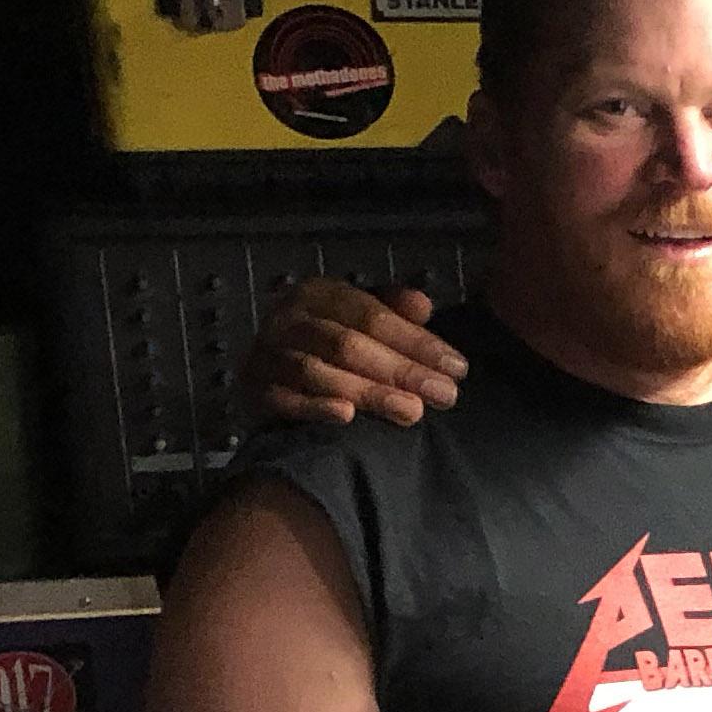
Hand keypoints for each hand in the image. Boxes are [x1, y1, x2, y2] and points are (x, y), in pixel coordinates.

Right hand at [256, 278, 460, 428]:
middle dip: (402, 370)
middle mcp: (289, 319)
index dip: (417, 342)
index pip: (373, 316)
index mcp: (320, 295)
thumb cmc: (329, 345)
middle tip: (445, 395)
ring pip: (318, 372)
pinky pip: (283, 399)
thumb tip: (423, 305)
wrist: (269, 374)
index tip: (457, 368)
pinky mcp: (253, 389)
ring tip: (412, 411)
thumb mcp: (361, 319)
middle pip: (348, 344)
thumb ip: (394, 313)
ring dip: (368, 392)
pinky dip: (314, 407)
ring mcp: (267, 354)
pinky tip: (347, 417)